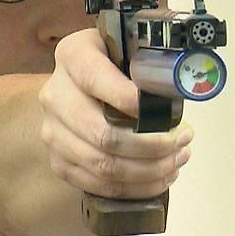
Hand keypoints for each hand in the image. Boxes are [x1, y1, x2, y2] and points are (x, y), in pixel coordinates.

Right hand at [38, 29, 192, 200]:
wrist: (79, 82)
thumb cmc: (115, 63)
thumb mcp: (128, 48)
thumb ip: (147, 63)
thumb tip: (182, 90)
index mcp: (72, 55)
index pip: (97, 79)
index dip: (132, 100)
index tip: (168, 113)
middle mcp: (54, 94)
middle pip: (103, 134)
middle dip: (153, 145)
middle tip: (183, 141)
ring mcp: (51, 131)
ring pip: (102, 165)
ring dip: (148, 170)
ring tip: (177, 160)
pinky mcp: (57, 161)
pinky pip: (96, 184)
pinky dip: (134, 187)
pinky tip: (159, 178)